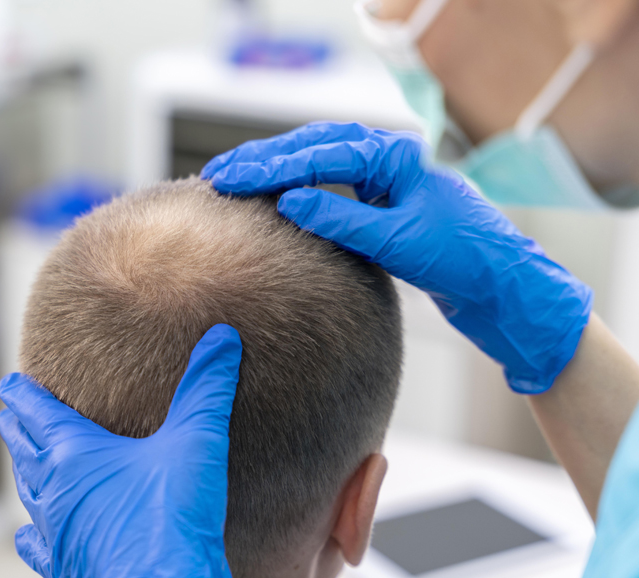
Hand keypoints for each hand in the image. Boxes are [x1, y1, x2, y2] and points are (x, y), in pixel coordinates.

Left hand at [0, 324, 241, 577]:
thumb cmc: (175, 515)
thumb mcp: (196, 440)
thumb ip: (207, 386)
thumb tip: (221, 336)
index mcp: (74, 455)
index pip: (39, 413)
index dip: (23, 395)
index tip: (10, 383)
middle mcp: (55, 492)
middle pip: (26, 451)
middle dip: (18, 429)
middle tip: (9, 415)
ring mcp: (57, 532)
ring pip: (29, 494)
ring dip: (24, 472)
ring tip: (22, 460)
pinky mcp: (68, 568)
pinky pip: (38, 547)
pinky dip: (31, 535)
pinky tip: (26, 535)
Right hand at [202, 122, 591, 393]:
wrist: (501, 288)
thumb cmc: (461, 260)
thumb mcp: (398, 241)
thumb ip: (343, 218)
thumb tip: (290, 201)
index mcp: (395, 157)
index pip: (320, 154)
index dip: (270, 166)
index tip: (230, 177)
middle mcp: (387, 160)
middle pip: (313, 147)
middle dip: (265, 159)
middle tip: (219, 173)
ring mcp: (383, 180)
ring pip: (318, 161)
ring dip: (277, 169)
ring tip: (235, 178)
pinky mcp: (379, 203)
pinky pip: (329, 185)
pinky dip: (297, 187)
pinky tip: (273, 197)